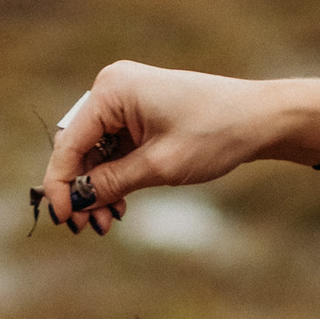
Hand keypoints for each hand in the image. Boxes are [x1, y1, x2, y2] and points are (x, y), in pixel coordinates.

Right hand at [37, 63, 319, 230]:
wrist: (259, 120)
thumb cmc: (214, 134)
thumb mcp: (158, 167)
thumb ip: (111, 184)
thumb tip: (74, 202)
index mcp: (112, 90)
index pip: (69, 142)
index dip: (61, 184)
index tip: (63, 219)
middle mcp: (113, 89)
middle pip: (78, 148)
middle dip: (80, 190)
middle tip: (87, 228)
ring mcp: (125, 102)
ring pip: (94, 154)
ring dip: (97, 190)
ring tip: (108, 224)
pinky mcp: (138, 115)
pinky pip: (113, 151)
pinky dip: (113, 180)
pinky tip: (119, 208)